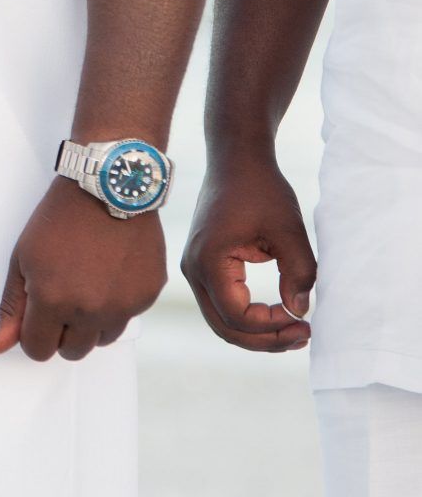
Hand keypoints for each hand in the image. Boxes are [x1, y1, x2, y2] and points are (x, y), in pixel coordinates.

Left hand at [0, 177, 166, 359]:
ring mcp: (122, 305)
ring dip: (92, 321)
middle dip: (63, 331)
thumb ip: (11, 307)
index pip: (38, 350)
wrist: (106, 185)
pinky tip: (111, 270)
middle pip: (72, 351)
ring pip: (102, 339)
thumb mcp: (23, 257)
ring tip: (88, 280)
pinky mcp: (147, 295)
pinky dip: (118, 302)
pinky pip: (127, 316)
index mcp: (52, 300)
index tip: (38, 311)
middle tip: (64, 293)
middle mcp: (89, 310)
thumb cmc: (60, 218)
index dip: (34, 332)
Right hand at [181, 150, 313, 350]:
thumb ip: (299, 272)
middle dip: (265, 339)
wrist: (236, 157)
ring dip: (257, 331)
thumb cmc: (261, 188)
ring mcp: (194, 267)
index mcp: (208, 261)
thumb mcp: (289, 229)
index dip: (272, 326)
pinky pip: (222, 303)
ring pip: (222, 320)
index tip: (303, 318)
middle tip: (303, 335)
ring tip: (294, 329)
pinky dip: (248, 316)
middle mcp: (193, 269)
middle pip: (225, 327)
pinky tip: (277, 313)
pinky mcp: (203, 263)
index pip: (238, 317)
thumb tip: (300, 312)